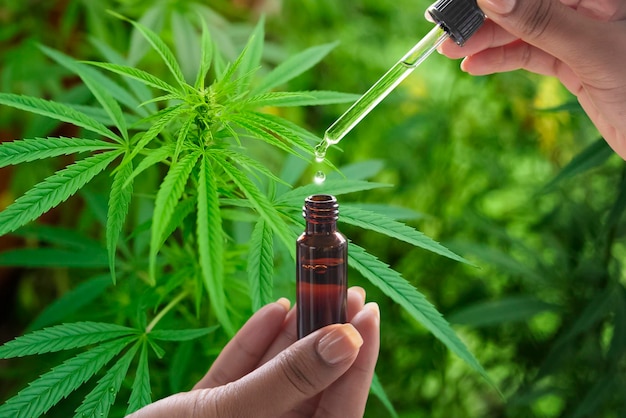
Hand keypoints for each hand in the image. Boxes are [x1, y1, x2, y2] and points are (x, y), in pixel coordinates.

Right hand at [127, 287, 379, 417]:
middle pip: (311, 386)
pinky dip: (254, 346)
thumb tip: (347, 338)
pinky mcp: (207, 416)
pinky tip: (271, 311)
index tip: (368, 311)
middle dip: (327, 337)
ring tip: (311, 294)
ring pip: (276, 378)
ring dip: (293, 336)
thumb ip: (290, 379)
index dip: (359, 358)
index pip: (340, 406)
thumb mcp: (232, 414)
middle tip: (345, 292)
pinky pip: (239, 379)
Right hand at [438, 0, 625, 159]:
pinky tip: (475, 67)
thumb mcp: (592, 50)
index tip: (457, 4)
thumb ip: (542, 21)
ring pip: (523, 29)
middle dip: (484, 17)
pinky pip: (531, 54)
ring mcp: (581, 33)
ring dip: (486, 41)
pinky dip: (501, 60)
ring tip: (450, 52)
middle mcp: (589, 7)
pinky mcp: (575, 60)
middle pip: (524, 3)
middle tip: (444, 31)